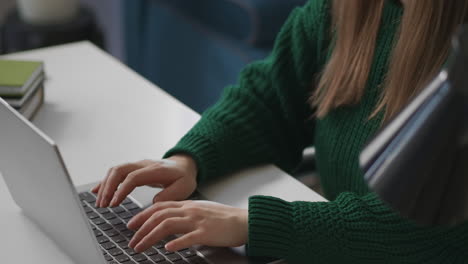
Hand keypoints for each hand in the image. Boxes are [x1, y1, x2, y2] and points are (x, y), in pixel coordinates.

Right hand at [92, 155, 197, 206]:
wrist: (185, 165)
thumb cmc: (184, 177)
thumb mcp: (184, 188)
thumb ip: (169, 195)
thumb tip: (154, 202)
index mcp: (155, 170)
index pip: (133, 177)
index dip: (121, 190)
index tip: (114, 204)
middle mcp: (144, 164)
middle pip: (120, 170)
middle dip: (108, 187)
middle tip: (103, 204)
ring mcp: (138, 165)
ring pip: (116, 170)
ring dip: (105, 185)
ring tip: (100, 203)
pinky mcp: (134, 169)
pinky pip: (117, 172)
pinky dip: (106, 181)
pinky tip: (97, 191)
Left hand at [127, 200, 247, 252]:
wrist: (242, 221)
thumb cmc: (223, 218)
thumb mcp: (200, 210)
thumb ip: (184, 213)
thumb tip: (168, 219)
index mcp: (188, 205)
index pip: (159, 206)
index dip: (142, 215)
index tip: (131, 225)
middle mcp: (190, 211)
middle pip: (159, 216)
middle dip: (141, 228)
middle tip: (131, 240)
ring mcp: (197, 221)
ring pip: (168, 225)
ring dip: (150, 236)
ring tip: (140, 246)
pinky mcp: (206, 233)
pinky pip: (188, 237)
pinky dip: (176, 243)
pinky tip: (167, 248)